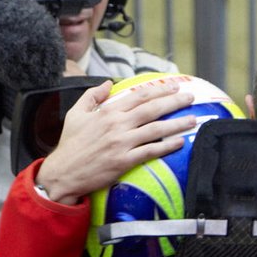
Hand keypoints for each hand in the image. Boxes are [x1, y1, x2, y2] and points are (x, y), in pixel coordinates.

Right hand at [34, 79, 198, 203]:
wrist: (63, 172)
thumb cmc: (70, 144)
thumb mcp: (76, 113)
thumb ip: (92, 96)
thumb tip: (108, 83)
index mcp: (108, 112)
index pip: (139, 96)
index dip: (159, 89)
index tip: (174, 86)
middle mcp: (117, 125)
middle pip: (152, 109)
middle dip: (174, 101)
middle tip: (190, 97)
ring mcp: (122, 143)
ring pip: (155, 129)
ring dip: (176, 123)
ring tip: (192, 119)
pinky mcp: (124, 161)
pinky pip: (150, 151)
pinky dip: (166, 146)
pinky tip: (179, 142)